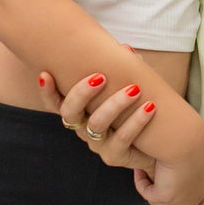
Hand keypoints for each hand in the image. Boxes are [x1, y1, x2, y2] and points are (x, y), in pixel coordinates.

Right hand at [38, 69, 157, 172]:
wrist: (157, 145)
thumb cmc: (135, 113)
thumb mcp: (125, 91)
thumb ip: (121, 72)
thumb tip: (124, 48)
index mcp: (81, 112)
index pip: (57, 103)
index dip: (48, 91)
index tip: (46, 73)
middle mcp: (84, 129)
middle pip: (70, 113)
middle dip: (81, 93)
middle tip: (100, 76)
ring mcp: (98, 144)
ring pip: (96, 124)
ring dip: (115, 104)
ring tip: (134, 89)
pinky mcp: (115, 156)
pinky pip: (123, 138)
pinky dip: (136, 121)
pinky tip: (149, 106)